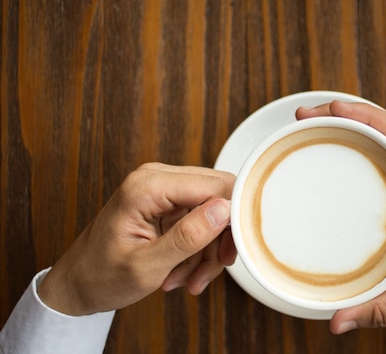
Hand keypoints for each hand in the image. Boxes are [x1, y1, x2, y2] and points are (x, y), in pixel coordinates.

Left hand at [38, 163, 235, 315]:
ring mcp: (163, 189)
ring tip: (188, 279)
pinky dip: (198, 250)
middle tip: (212, 269)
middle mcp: (157, 178)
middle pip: (219, 196)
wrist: (77, 285)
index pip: (215, 187)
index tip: (228, 254)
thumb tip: (225, 210)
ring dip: (207, 250)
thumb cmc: (100, 277)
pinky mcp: (168, 203)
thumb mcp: (146, 266)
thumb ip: (187, 236)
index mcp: (147, 185)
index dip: (231, 220)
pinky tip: (181, 272)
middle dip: (220, 238)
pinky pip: (201, 221)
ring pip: (214, 212)